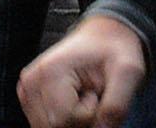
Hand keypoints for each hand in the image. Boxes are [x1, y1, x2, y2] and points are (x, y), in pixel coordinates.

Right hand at [20, 14, 148, 126]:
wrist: (104, 37)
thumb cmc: (115, 50)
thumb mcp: (128, 72)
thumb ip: (116, 105)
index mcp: (50, 70)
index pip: (65, 119)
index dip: (89, 113)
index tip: (96, 91)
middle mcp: (31, 81)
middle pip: (53, 127)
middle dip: (79, 120)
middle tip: (91, 95)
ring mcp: (27, 90)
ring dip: (71, 121)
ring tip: (83, 96)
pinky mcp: (29, 98)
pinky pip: (46, 125)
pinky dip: (64, 120)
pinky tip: (73, 102)